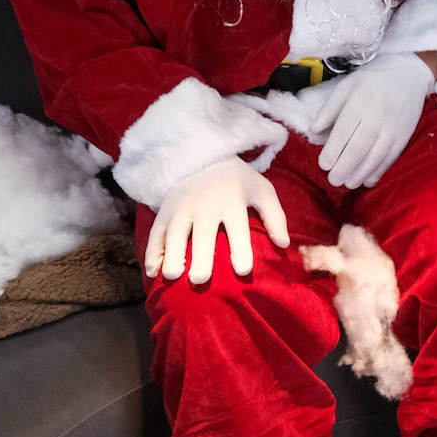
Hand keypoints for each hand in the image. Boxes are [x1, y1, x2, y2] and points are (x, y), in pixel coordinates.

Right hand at [144, 158, 289, 283]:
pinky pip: (156, 233)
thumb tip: (284, 244)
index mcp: (232, 199)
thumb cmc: (237, 182)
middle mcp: (205, 203)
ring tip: (172, 276)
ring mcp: (181, 206)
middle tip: (199, 280)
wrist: (204, 156)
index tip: (243, 270)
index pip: (237, 226)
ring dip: (171, 254)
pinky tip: (154, 272)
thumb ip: (275, 216)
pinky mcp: (164, 210)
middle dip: (200, 256)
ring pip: (174, 233)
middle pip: (202, 233)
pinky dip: (152, 252)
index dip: (241, 248)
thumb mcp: (261, 190)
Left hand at [301, 52, 432, 188]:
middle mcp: (377, 116)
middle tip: (333, 180)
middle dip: (343, 168)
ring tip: (347, 184)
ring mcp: (393, 128)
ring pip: (375, 157)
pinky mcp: (404, 136)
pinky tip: (367, 181)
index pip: (343, 132)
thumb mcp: (346, 87)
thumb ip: (328, 110)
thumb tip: (313, 133)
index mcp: (359, 102)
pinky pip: (390, 159)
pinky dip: (378, 172)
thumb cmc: (371, 82)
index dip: (332, 152)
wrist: (408, 75)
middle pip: (358, 149)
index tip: (323, 165)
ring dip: (359, 174)